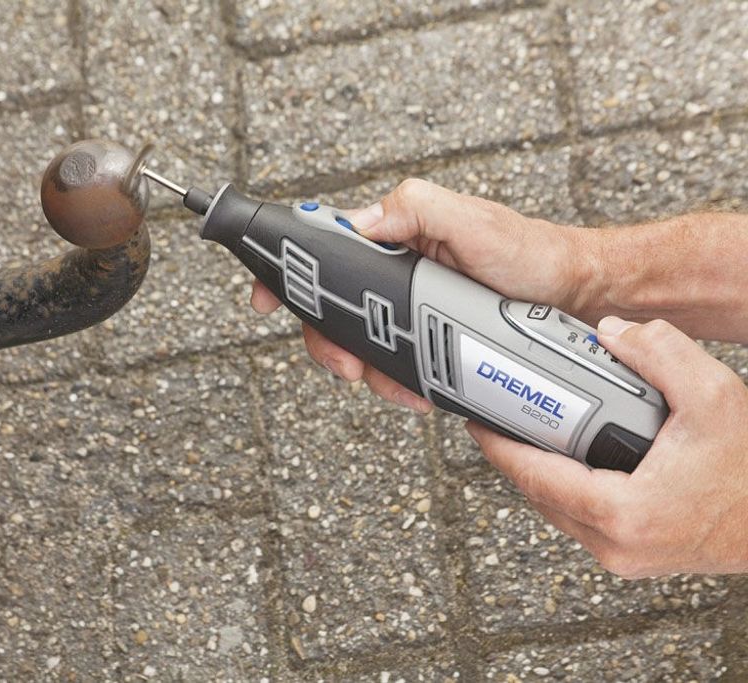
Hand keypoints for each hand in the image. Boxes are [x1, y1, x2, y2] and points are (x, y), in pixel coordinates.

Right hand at [251, 178, 593, 411]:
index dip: (287, 271)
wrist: (574, 298)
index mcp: (392, 237)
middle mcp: (393, 272)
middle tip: (346, 364)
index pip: (323, 247)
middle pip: (330, 309)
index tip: (265, 298)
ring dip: (366, 370)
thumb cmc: (528, 251)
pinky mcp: (428, 340)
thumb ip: (414, 210)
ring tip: (396, 385)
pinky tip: (418, 391)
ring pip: (359, 345)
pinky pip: (394, 366)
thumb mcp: (470, 220)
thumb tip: (357, 224)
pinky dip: (397, 384)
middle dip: (328, 341)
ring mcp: (409, 309)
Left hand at [468, 316, 747, 576]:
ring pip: (557, 510)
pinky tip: (568, 459)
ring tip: (528, 434)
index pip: (535, 477)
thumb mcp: (713, 398)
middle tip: (500, 419)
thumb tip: (609, 332)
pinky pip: (580, 519)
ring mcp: (622, 557)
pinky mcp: (633, 556)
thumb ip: (660, 353)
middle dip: (515, 456)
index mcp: (622, 514)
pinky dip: (567, 488)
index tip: (476, 423)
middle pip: (538, 495)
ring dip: (540, 474)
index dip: (499, 447)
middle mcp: (615, 545)